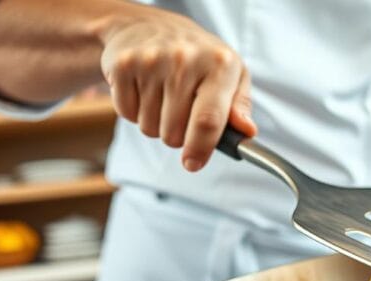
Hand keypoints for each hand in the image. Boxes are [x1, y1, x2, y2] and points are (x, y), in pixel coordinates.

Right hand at [99, 9, 256, 171]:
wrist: (147, 26)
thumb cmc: (197, 57)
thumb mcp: (231, 74)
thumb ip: (240, 107)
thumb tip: (246, 132)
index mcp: (219, 64)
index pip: (209, 120)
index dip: (200, 149)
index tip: (193, 163)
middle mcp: (186, 60)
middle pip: (175, 133)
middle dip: (178, 135)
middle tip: (180, 112)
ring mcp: (152, 61)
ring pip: (150, 128)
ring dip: (156, 123)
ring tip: (162, 96)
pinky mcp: (124, 65)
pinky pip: (127, 114)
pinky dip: (134, 111)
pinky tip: (143, 89)